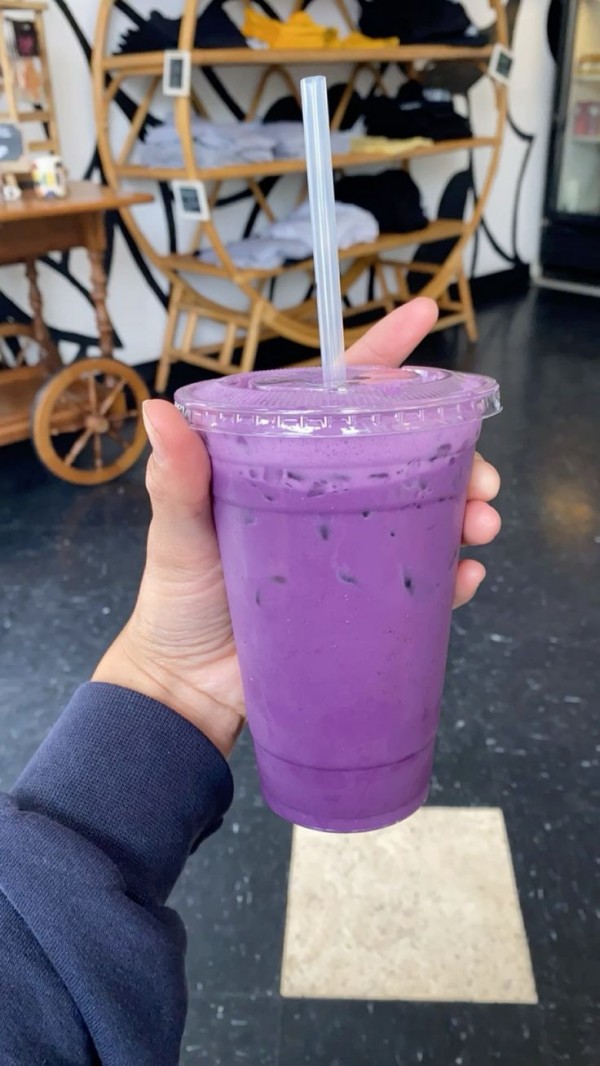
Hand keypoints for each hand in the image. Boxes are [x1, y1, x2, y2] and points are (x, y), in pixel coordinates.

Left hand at [93, 299, 499, 754]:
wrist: (188, 685)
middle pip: (406, 456)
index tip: (424, 315)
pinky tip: (464, 576)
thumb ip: (175, 477)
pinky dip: (450, 576)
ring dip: (464, 513)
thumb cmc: (178, 597)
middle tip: (481, 479)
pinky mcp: (363, 599)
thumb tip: (158, 411)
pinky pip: (420, 582)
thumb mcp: (176, 530)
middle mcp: (328, 496)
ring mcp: (351, 548)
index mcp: (287, 463)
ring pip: (425, 514)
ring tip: (479, 525)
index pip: (341, 398)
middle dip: (456, 456)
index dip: (385, 357)